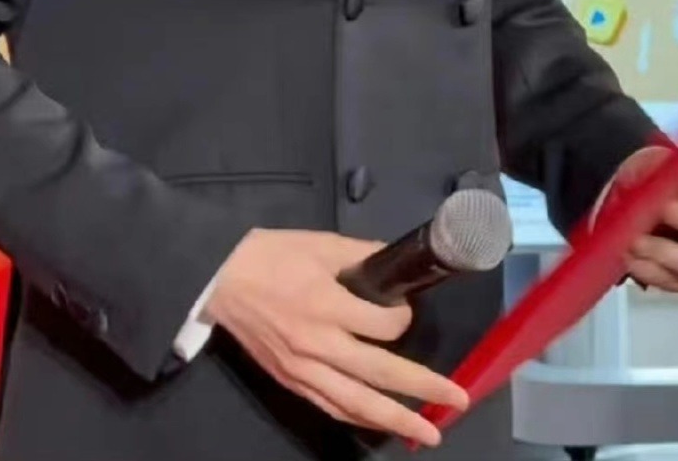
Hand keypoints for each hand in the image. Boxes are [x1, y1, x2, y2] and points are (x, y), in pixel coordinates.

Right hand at [203, 227, 469, 447]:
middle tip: (457, 401)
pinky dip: (359, 419)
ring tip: (428, 433)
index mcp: (327, 305)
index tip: (405, 309)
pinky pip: (331, 406)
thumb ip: (360, 255)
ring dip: (396, 420)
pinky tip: (380, 424)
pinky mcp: (291, 381)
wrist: (220, 279)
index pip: (383, 326)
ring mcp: (303, 369)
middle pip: (379, 375)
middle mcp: (319, 345)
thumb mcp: (320, 243)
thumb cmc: (271, 256)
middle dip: (422, 388)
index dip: (402, 319)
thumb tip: (393, 264)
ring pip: (356, 404)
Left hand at [608, 146, 677, 291]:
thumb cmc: (645, 183)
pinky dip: (648, 270)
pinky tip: (630, 257)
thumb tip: (662, 170)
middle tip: (662, 210)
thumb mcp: (649, 165)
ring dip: (665, 251)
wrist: (621, 208)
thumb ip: (658, 166)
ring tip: (636, 240)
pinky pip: (672, 282)